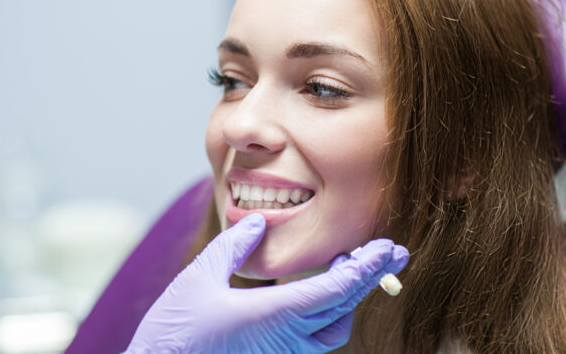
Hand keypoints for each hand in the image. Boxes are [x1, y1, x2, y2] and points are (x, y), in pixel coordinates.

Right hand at [126, 213, 408, 352]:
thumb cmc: (175, 332)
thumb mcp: (199, 278)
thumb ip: (233, 248)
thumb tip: (259, 223)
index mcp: (273, 315)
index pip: (336, 289)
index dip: (365, 267)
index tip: (386, 248)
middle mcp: (285, 340)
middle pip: (343, 307)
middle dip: (369, 277)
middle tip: (390, 253)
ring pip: (333, 330)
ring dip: (347, 299)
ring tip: (348, 270)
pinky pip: (313, 341)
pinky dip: (326, 315)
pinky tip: (317, 298)